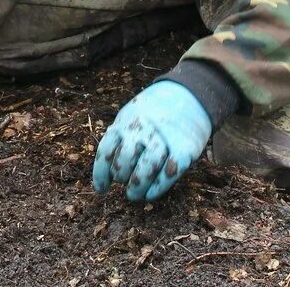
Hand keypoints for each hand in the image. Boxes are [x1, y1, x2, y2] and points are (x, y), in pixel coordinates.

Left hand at [92, 81, 211, 200]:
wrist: (188, 95)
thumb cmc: (153, 112)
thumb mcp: (130, 115)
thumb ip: (119, 137)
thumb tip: (106, 169)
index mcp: (125, 122)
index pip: (106, 151)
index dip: (101, 174)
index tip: (101, 189)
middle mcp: (142, 130)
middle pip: (124, 161)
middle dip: (121, 178)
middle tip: (124, 185)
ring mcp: (164, 139)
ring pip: (145, 169)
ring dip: (137, 186)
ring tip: (134, 194)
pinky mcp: (184, 149)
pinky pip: (168, 174)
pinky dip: (157, 188)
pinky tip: (150, 194)